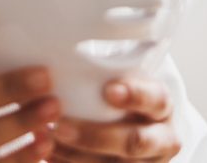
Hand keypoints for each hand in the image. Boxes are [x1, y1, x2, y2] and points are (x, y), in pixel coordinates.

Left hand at [48, 77, 180, 161]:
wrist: (136, 123)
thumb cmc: (121, 92)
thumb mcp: (124, 78)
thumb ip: (106, 70)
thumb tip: (63, 53)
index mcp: (161, 106)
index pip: (155, 99)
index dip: (134, 95)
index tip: (108, 89)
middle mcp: (161, 139)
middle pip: (135, 142)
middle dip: (95, 136)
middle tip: (60, 126)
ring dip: (75, 155)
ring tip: (46, 139)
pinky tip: (46, 153)